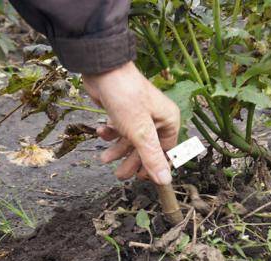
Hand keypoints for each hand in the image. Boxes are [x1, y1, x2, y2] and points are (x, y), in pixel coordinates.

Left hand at [83, 62, 179, 184]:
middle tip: (119, 175)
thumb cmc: (126, 97)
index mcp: (168, 121)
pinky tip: (101, 132)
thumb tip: (165, 181)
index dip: (154, 166)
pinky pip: (119, 128)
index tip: (141, 178)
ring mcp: (139, 114)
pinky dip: (110, 133)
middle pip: (146, 148)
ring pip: (130, 140)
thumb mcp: (140, 133)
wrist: (103, 69)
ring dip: (117, 150)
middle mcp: (157, 118)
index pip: (166, 152)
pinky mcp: (124, 110)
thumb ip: (152, 158)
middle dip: (131, 161)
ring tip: (104, 159)